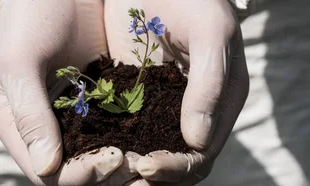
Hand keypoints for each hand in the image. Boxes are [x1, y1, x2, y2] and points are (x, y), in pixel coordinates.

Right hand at [0, 0, 138, 184]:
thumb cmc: (26, 17)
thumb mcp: (19, 62)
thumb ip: (30, 113)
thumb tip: (46, 168)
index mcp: (16, 127)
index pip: (47, 173)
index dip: (81, 176)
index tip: (113, 159)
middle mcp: (42, 129)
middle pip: (74, 173)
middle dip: (108, 175)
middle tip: (141, 162)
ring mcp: (69, 117)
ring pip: (96, 156)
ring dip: (124, 162)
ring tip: (151, 156)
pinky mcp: (93, 102)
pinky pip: (112, 130)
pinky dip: (132, 138)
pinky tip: (156, 135)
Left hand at [104, 0, 248, 184]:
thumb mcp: (210, 35)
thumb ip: (210, 86)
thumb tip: (197, 141)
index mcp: (220, 106)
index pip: (199, 157)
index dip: (175, 168)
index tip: (145, 165)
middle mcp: (194, 114)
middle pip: (173, 165)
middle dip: (148, 175)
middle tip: (116, 171)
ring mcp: (163, 108)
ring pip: (147, 153)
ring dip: (126, 166)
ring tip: (101, 166)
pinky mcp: (134, 98)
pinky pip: (124, 130)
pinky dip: (111, 144)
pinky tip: (89, 147)